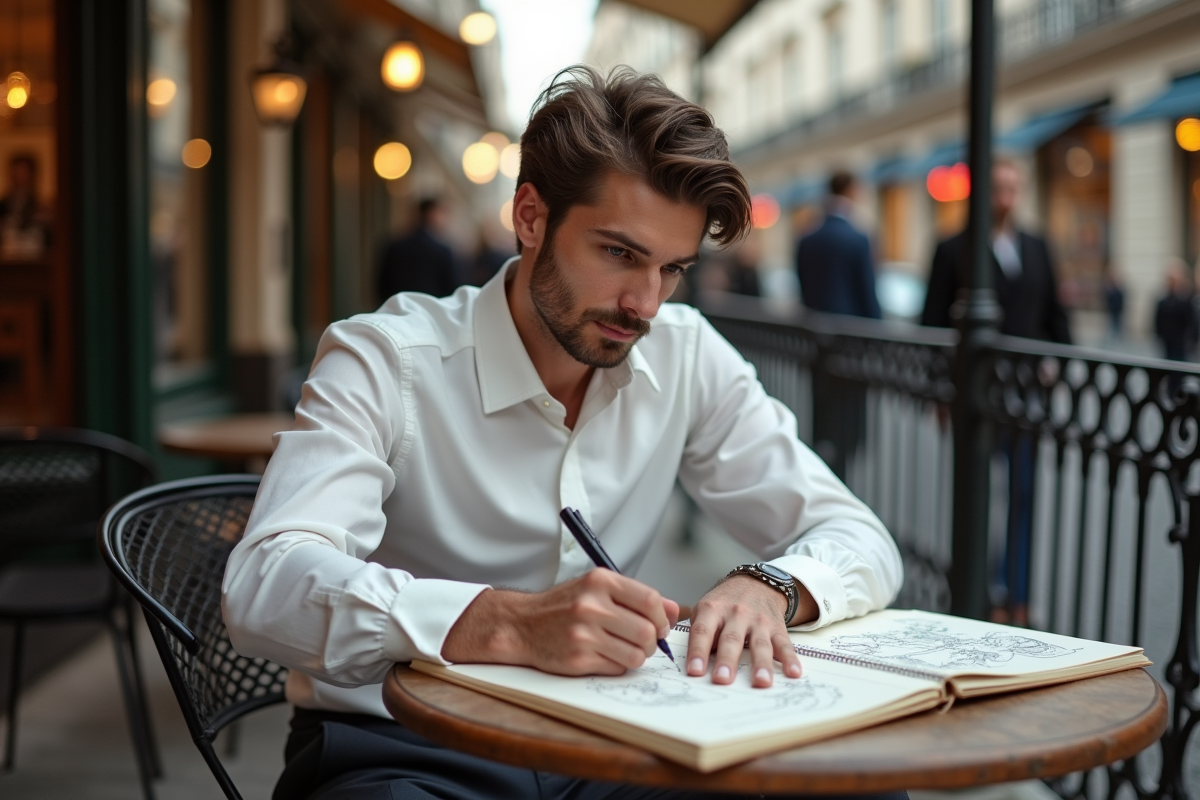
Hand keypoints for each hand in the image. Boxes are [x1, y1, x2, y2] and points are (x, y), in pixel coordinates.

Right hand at [441, 569, 678, 675]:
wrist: (522, 624)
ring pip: (636, 654)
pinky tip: (605, 655)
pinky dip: (618, 665)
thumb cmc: (564, 606)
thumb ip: (637, 597)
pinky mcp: (578, 658)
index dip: (663, 617)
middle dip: (652, 642)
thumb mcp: (598, 590)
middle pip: (647, 631)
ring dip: (637, 656)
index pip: (651, 601)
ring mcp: (583, 633)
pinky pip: (617, 668)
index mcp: (600, 581)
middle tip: (644, 642)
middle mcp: (591, 605)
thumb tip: (676, 609)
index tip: (660, 625)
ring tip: (625, 649)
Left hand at [685, 575, 812, 687]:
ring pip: (760, 644)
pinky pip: (784, 644)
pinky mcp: (777, 627)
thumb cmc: (724, 603)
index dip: (698, 651)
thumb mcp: (705, 609)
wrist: (755, 583)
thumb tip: (693, 664)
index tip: (694, 671)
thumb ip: (699, 634)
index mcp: (712, 609)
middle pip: (731, 639)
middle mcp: (736, 614)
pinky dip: (790, 659)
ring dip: (761, 664)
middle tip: (722, 679)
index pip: (703, 632)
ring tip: (761, 683)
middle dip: (727, 660)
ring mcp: (758, 621)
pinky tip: (794, 673)